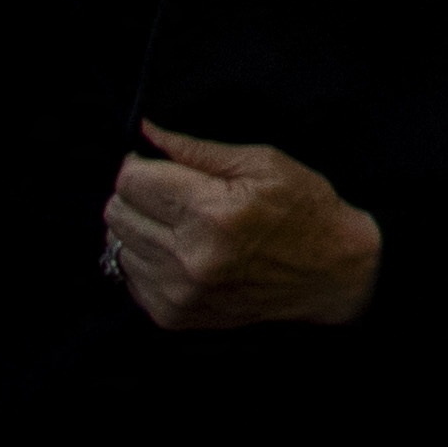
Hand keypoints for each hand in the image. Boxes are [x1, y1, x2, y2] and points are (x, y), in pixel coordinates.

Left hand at [103, 126, 381, 329]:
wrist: (331, 275)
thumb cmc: (304, 210)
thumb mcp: (262, 163)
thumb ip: (197, 149)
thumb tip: (147, 131)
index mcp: (212, 213)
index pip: (131, 181)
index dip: (140, 165)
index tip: (157, 164)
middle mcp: (189, 257)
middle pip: (116, 213)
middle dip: (137, 194)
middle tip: (171, 192)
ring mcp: (178, 293)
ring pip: (118, 245)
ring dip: (141, 228)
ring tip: (180, 223)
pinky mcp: (173, 316)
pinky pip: (130, 277)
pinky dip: (147, 259)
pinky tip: (181, 251)